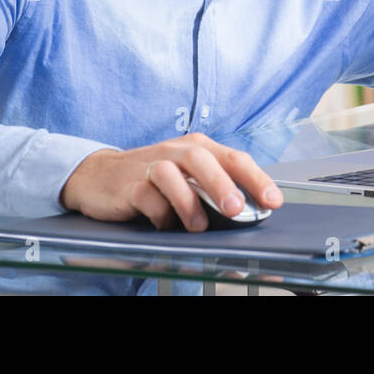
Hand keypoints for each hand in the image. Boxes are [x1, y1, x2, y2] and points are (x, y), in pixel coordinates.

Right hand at [60, 132, 283, 230]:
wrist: (100, 175)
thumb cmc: (153, 177)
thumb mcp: (187, 176)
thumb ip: (213, 188)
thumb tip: (249, 212)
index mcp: (199, 147)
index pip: (235, 158)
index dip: (256, 179)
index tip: (273, 200)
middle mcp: (178, 151)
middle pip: (204, 160)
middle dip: (223, 184)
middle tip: (236, 208)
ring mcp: (152, 165)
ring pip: (173, 175)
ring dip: (189, 201)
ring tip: (200, 226)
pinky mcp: (130, 184)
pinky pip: (147, 196)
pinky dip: (159, 213)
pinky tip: (166, 224)